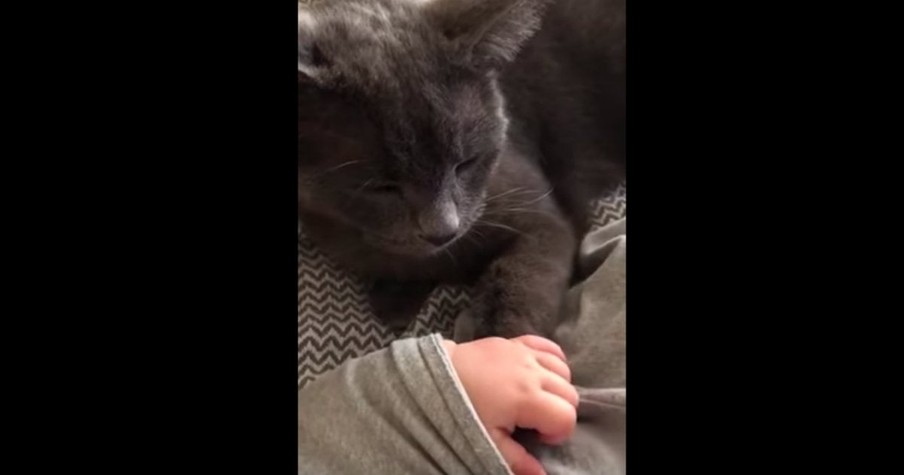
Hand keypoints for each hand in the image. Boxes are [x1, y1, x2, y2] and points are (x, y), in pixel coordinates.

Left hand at [442, 335, 578, 474]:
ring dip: (557, 386)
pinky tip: (539, 373)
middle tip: (535, 422)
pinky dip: (551, 359)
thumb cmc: (460, 409)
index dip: (558, 433)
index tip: (537, 437)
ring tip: (535, 399)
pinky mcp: (515, 341)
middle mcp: (532, 372)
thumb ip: (516, 459)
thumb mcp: (486, 440)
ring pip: (563, 369)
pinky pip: (548, 345)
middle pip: (570, 393)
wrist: (433, 376)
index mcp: (527, 398)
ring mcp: (524, 353)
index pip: (566, 417)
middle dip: (559, 411)